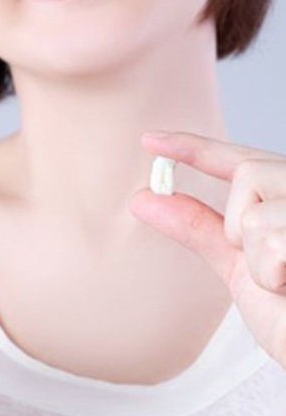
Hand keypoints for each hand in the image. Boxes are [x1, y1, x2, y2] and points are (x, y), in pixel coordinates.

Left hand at [128, 131, 285, 368]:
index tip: (150, 139)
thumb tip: (142, 200)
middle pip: (249, 176)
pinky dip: (273, 276)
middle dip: (240, 227)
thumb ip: (197, 227)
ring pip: (256, 215)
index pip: (241, 160)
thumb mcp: (238, 264)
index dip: (193, 147)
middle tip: (270, 266)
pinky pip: (273, 242)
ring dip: (259, 263)